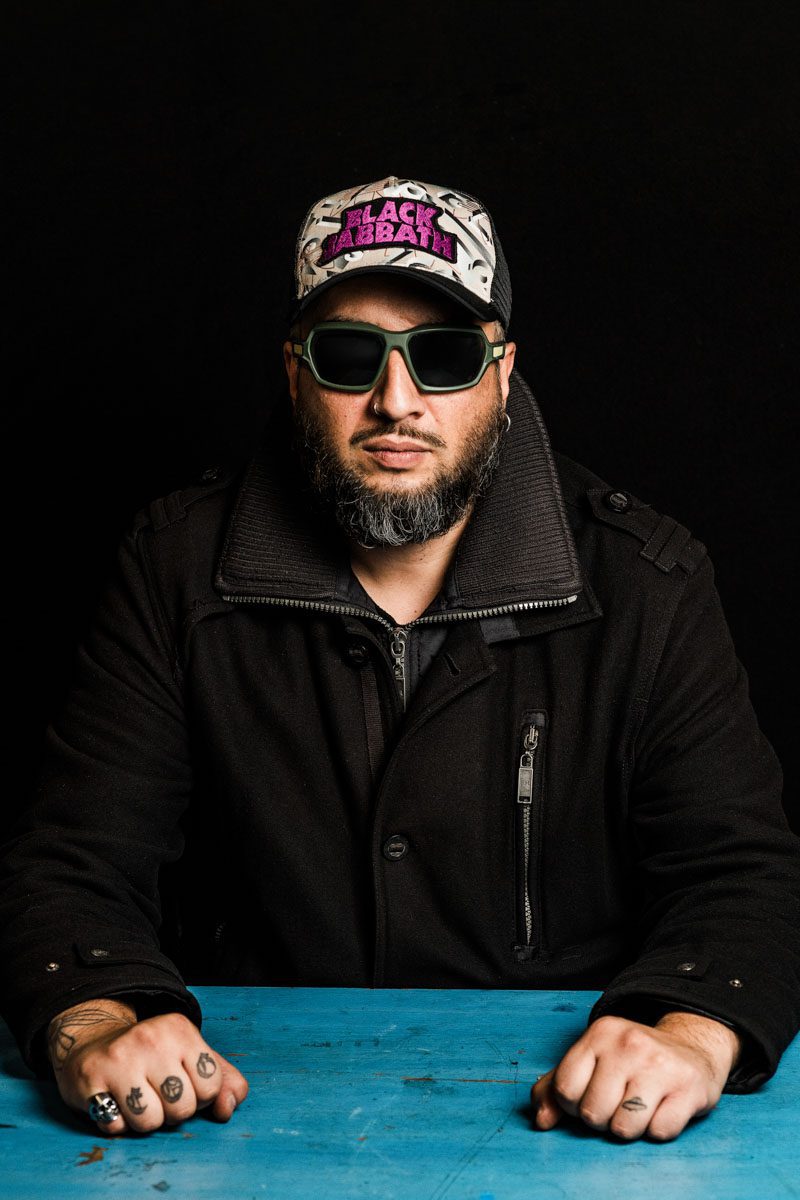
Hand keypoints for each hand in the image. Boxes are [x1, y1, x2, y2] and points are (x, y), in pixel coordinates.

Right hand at [47, 999, 248, 1134]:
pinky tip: (114, 1101)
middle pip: (182, 1108)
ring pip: (150, 1122)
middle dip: (173, 1112)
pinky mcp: (91, 1078)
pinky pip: (116, 1127)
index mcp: (180, 1029)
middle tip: (158, 1093)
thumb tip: (228, 1108)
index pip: (211, 1087)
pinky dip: (118, 1123)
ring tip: (138, 1099)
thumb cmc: (151, 1056)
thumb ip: (222, 1079)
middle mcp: (151, 1038)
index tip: (185, 1084)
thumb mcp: (191, 1054)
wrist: (93, 1042)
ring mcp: (119, 1057)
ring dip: (145, 1120)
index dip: (201, 1096)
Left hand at [530, 1011, 740, 1140]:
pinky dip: (658, 1130)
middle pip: (593, 1113)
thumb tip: (542, 1121)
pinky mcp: (688, 1087)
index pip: (565, 1089)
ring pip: (624, 1128)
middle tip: (618, 1102)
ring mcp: (660, 1064)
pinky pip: (659, 1132)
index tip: (591, 1095)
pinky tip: (662, 1108)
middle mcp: (629, 1043)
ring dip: (630, 1128)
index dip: (574, 1104)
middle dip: (603, 1119)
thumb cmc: (631, 1061)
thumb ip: (555, 1087)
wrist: (690, 1049)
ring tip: (639, 1107)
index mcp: (599, 1033)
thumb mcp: (591, 1061)